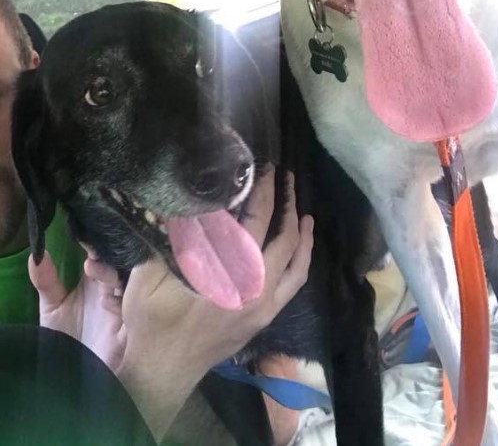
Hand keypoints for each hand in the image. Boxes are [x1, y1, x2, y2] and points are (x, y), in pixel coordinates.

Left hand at [28, 250, 125, 370]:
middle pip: (118, 264)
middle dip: (108, 255)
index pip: (100, 255)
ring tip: (92, 268)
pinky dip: (124, 301)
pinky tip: (108, 297)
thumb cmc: (65, 341)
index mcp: (97, 280)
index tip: (84, 230)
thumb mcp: (52, 308)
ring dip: (112, 274)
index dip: (94, 243)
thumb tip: (35, 254)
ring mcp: (125, 307)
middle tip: (93, 248)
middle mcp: (114, 290)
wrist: (72, 378)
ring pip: (128, 282)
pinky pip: (135, 309)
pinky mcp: (131, 328)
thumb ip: (46, 281)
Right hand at [117, 167, 313, 441]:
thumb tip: (183, 198)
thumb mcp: (150, 274)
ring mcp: (263, 305)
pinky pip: (293, 286)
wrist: (162, 372)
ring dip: (301, 234)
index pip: (258, 221)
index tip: (268, 168)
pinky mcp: (263, 318)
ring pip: (296, 263)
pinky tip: (298, 250)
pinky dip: (301, 263)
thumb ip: (170, 236)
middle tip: (287, 178)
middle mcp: (255, 287)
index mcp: (230, 272)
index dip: (265, 191)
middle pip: (284, 237)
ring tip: (303, 211)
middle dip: (288, 204)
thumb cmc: (153, 321)